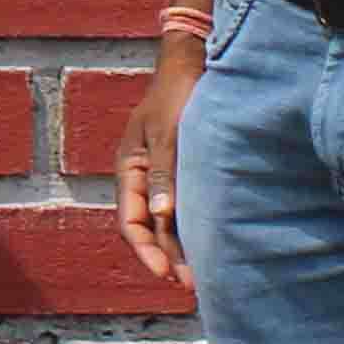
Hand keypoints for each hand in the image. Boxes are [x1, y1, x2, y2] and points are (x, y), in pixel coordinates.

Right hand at [114, 36, 198, 280]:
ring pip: (170, 221)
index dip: (146, 251)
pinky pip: (187, 206)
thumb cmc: (178, 93)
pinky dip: (196, 227)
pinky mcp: (187, 170)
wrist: (197, 60)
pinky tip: (214, 242)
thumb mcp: (167, 133)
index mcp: (129, 168)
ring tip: (205, 273)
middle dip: (168, 257)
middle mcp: (145, 176)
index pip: (131, 221)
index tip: (166, 274)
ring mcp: (166, 174)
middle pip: (151, 228)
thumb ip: (164, 174)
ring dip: (183, 247)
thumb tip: (161, 216)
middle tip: (194, 284)